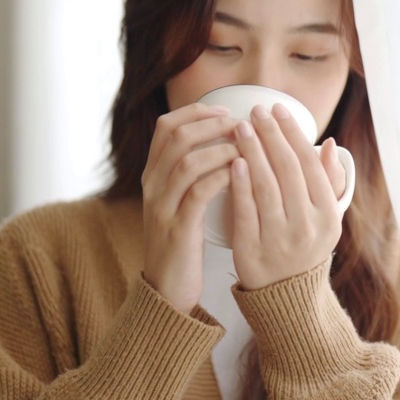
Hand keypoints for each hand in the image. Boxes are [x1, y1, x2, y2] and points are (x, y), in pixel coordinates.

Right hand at [141, 102, 240, 311]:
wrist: (167, 289)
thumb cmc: (185, 241)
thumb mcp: (181, 201)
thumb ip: (194, 171)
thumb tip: (228, 139)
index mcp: (153, 174)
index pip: (166, 125)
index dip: (197, 112)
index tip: (226, 110)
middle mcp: (152, 186)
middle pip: (176, 137)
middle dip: (213, 125)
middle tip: (242, 124)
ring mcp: (161, 207)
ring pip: (187, 162)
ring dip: (221, 150)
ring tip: (247, 148)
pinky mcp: (177, 229)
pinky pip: (198, 194)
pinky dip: (221, 178)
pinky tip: (242, 175)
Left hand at [229, 103, 347, 289]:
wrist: (287, 297)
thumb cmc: (305, 247)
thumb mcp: (326, 219)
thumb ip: (328, 181)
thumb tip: (329, 144)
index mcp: (328, 215)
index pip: (309, 163)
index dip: (292, 133)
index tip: (277, 109)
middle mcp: (307, 227)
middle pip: (287, 170)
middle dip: (270, 135)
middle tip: (255, 111)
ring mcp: (280, 241)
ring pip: (265, 187)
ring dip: (252, 152)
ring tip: (240, 128)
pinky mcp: (253, 253)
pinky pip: (245, 212)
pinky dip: (240, 186)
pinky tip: (233, 162)